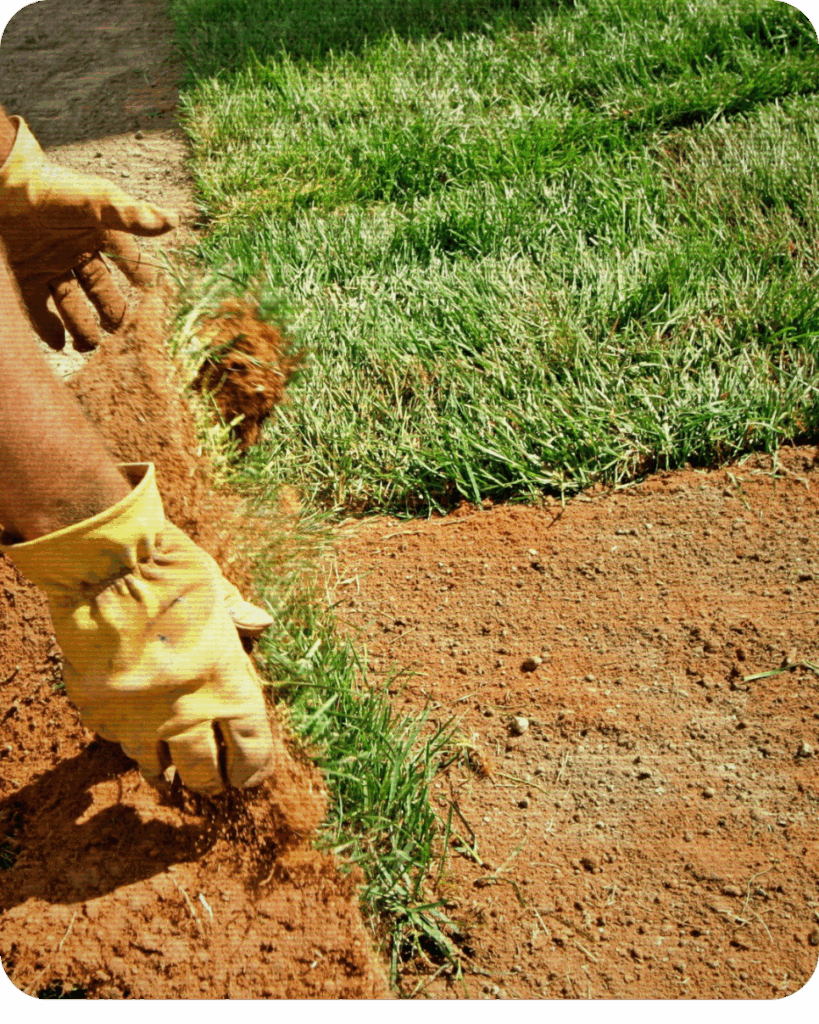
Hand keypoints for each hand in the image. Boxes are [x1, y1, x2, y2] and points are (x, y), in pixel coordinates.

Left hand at [0, 117, 176, 352]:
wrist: (4, 181)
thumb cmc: (53, 187)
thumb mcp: (98, 201)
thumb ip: (132, 216)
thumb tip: (173, 222)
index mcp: (98, 233)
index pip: (127, 260)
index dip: (141, 278)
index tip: (154, 297)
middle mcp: (76, 252)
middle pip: (100, 290)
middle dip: (112, 312)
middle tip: (122, 332)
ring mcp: (50, 265)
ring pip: (72, 304)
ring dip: (82, 327)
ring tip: (90, 346)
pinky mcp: (24, 274)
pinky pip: (38, 308)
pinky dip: (48, 328)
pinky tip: (59, 345)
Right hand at [1, 463, 275, 794]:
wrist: (106, 567)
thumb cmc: (172, 571)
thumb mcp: (217, 590)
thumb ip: (238, 616)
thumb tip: (262, 622)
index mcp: (228, 684)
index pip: (251, 748)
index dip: (253, 768)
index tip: (250, 777)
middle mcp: (187, 711)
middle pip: (204, 772)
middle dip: (211, 780)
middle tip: (212, 782)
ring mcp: (138, 717)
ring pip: (153, 766)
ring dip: (163, 770)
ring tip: (166, 774)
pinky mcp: (98, 711)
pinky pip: (113, 738)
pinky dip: (123, 737)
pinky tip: (127, 731)